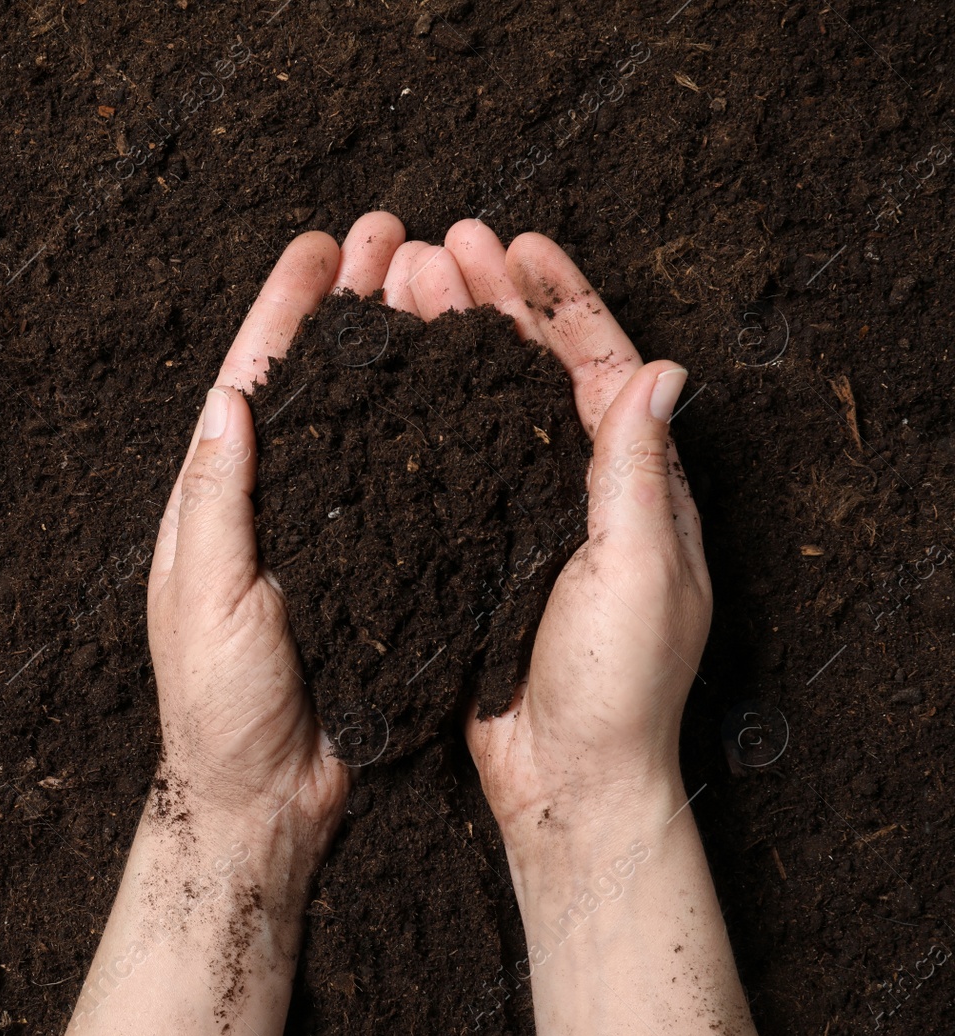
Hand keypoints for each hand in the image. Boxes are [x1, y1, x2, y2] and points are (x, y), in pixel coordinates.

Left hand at [146, 229, 395, 848]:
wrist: (264, 797)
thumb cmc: (215, 705)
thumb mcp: (203, 597)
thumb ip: (216, 502)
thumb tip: (228, 403)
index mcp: (220, 499)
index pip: (254, 381)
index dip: (287, 309)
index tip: (322, 246)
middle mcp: (276, 503)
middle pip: (319, 383)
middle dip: (353, 307)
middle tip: (396, 237)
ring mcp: (329, 532)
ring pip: (367, 422)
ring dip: (397, 353)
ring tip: (436, 287)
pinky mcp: (375, 568)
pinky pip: (402, 487)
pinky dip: (427, 434)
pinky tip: (461, 393)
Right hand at [432, 224, 708, 847]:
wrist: (565, 779)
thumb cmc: (619, 687)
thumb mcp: (643, 572)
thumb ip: (639, 473)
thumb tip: (660, 369)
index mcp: (637, 484)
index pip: (601, 365)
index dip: (560, 299)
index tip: (518, 243)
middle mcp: (581, 490)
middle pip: (534, 373)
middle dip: (491, 303)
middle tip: (440, 245)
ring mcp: (524, 517)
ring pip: (485, 409)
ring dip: (450, 347)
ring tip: (405, 290)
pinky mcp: (477, 550)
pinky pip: (451, 464)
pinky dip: (424, 416)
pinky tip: (388, 385)